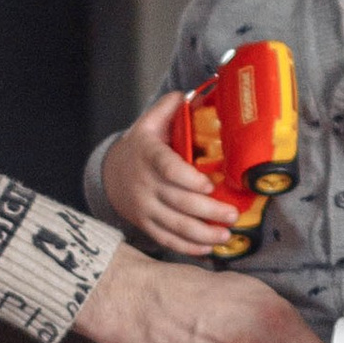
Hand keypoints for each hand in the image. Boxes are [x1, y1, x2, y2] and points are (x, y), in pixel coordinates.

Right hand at [101, 93, 241, 257]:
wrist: (111, 174)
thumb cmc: (140, 148)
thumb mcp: (148, 124)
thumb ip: (167, 109)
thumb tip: (189, 95)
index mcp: (149, 156)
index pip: (167, 168)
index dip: (188, 179)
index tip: (209, 186)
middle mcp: (146, 184)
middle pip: (178, 202)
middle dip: (208, 211)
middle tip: (232, 214)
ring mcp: (145, 207)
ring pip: (174, 225)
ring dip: (202, 233)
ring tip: (225, 235)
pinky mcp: (146, 224)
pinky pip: (166, 239)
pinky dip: (187, 247)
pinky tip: (207, 248)